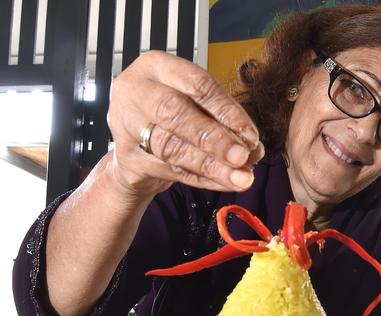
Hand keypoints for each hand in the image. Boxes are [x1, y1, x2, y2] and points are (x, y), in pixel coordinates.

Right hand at [107, 50, 263, 196]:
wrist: (133, 143)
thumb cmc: (170, 114)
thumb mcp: (194, 102)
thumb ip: (222, 119)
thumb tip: (253, 146)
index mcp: (157, 67)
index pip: (196, 84)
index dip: (227, 111)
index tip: (250, 135)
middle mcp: (137, 91)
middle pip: (176, 114)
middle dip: (215, 139)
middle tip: (242, 156)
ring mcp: (126, 125)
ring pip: (173, 148)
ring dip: (213, 166)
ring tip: (241, 177)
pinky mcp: (128, 158)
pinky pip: (171, 171)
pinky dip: (204, 179)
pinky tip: (225, 182)